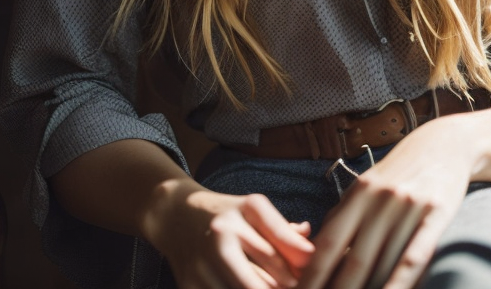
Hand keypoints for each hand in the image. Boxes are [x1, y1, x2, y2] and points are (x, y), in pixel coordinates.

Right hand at [145, 179, 315, 288]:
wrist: (175, 216)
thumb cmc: (227, 214)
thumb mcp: (255, 210)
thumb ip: (283, 230)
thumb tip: (311, 249)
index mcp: (247, 210)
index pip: (282, 241)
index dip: (302, 265)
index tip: (316, 275)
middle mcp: (225, 233)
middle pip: (266, 278)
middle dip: (287, 288)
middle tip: (298, 287)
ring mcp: (205, 261)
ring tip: (276, 288)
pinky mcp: (190, 284)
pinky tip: (245, 287)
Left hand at [298, 115, 476, 288]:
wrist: (443, 145)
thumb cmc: (398, 173)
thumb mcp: (365, 187)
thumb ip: (342, 217)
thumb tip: (312, 254)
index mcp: (359, 194)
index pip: (328, 245)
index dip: (312, 277)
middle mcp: (381, 199)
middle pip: (354, 262)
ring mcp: (409, 207)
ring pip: (383, 266)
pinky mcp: (436, 215)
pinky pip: (414, 258)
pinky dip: (399, 284)